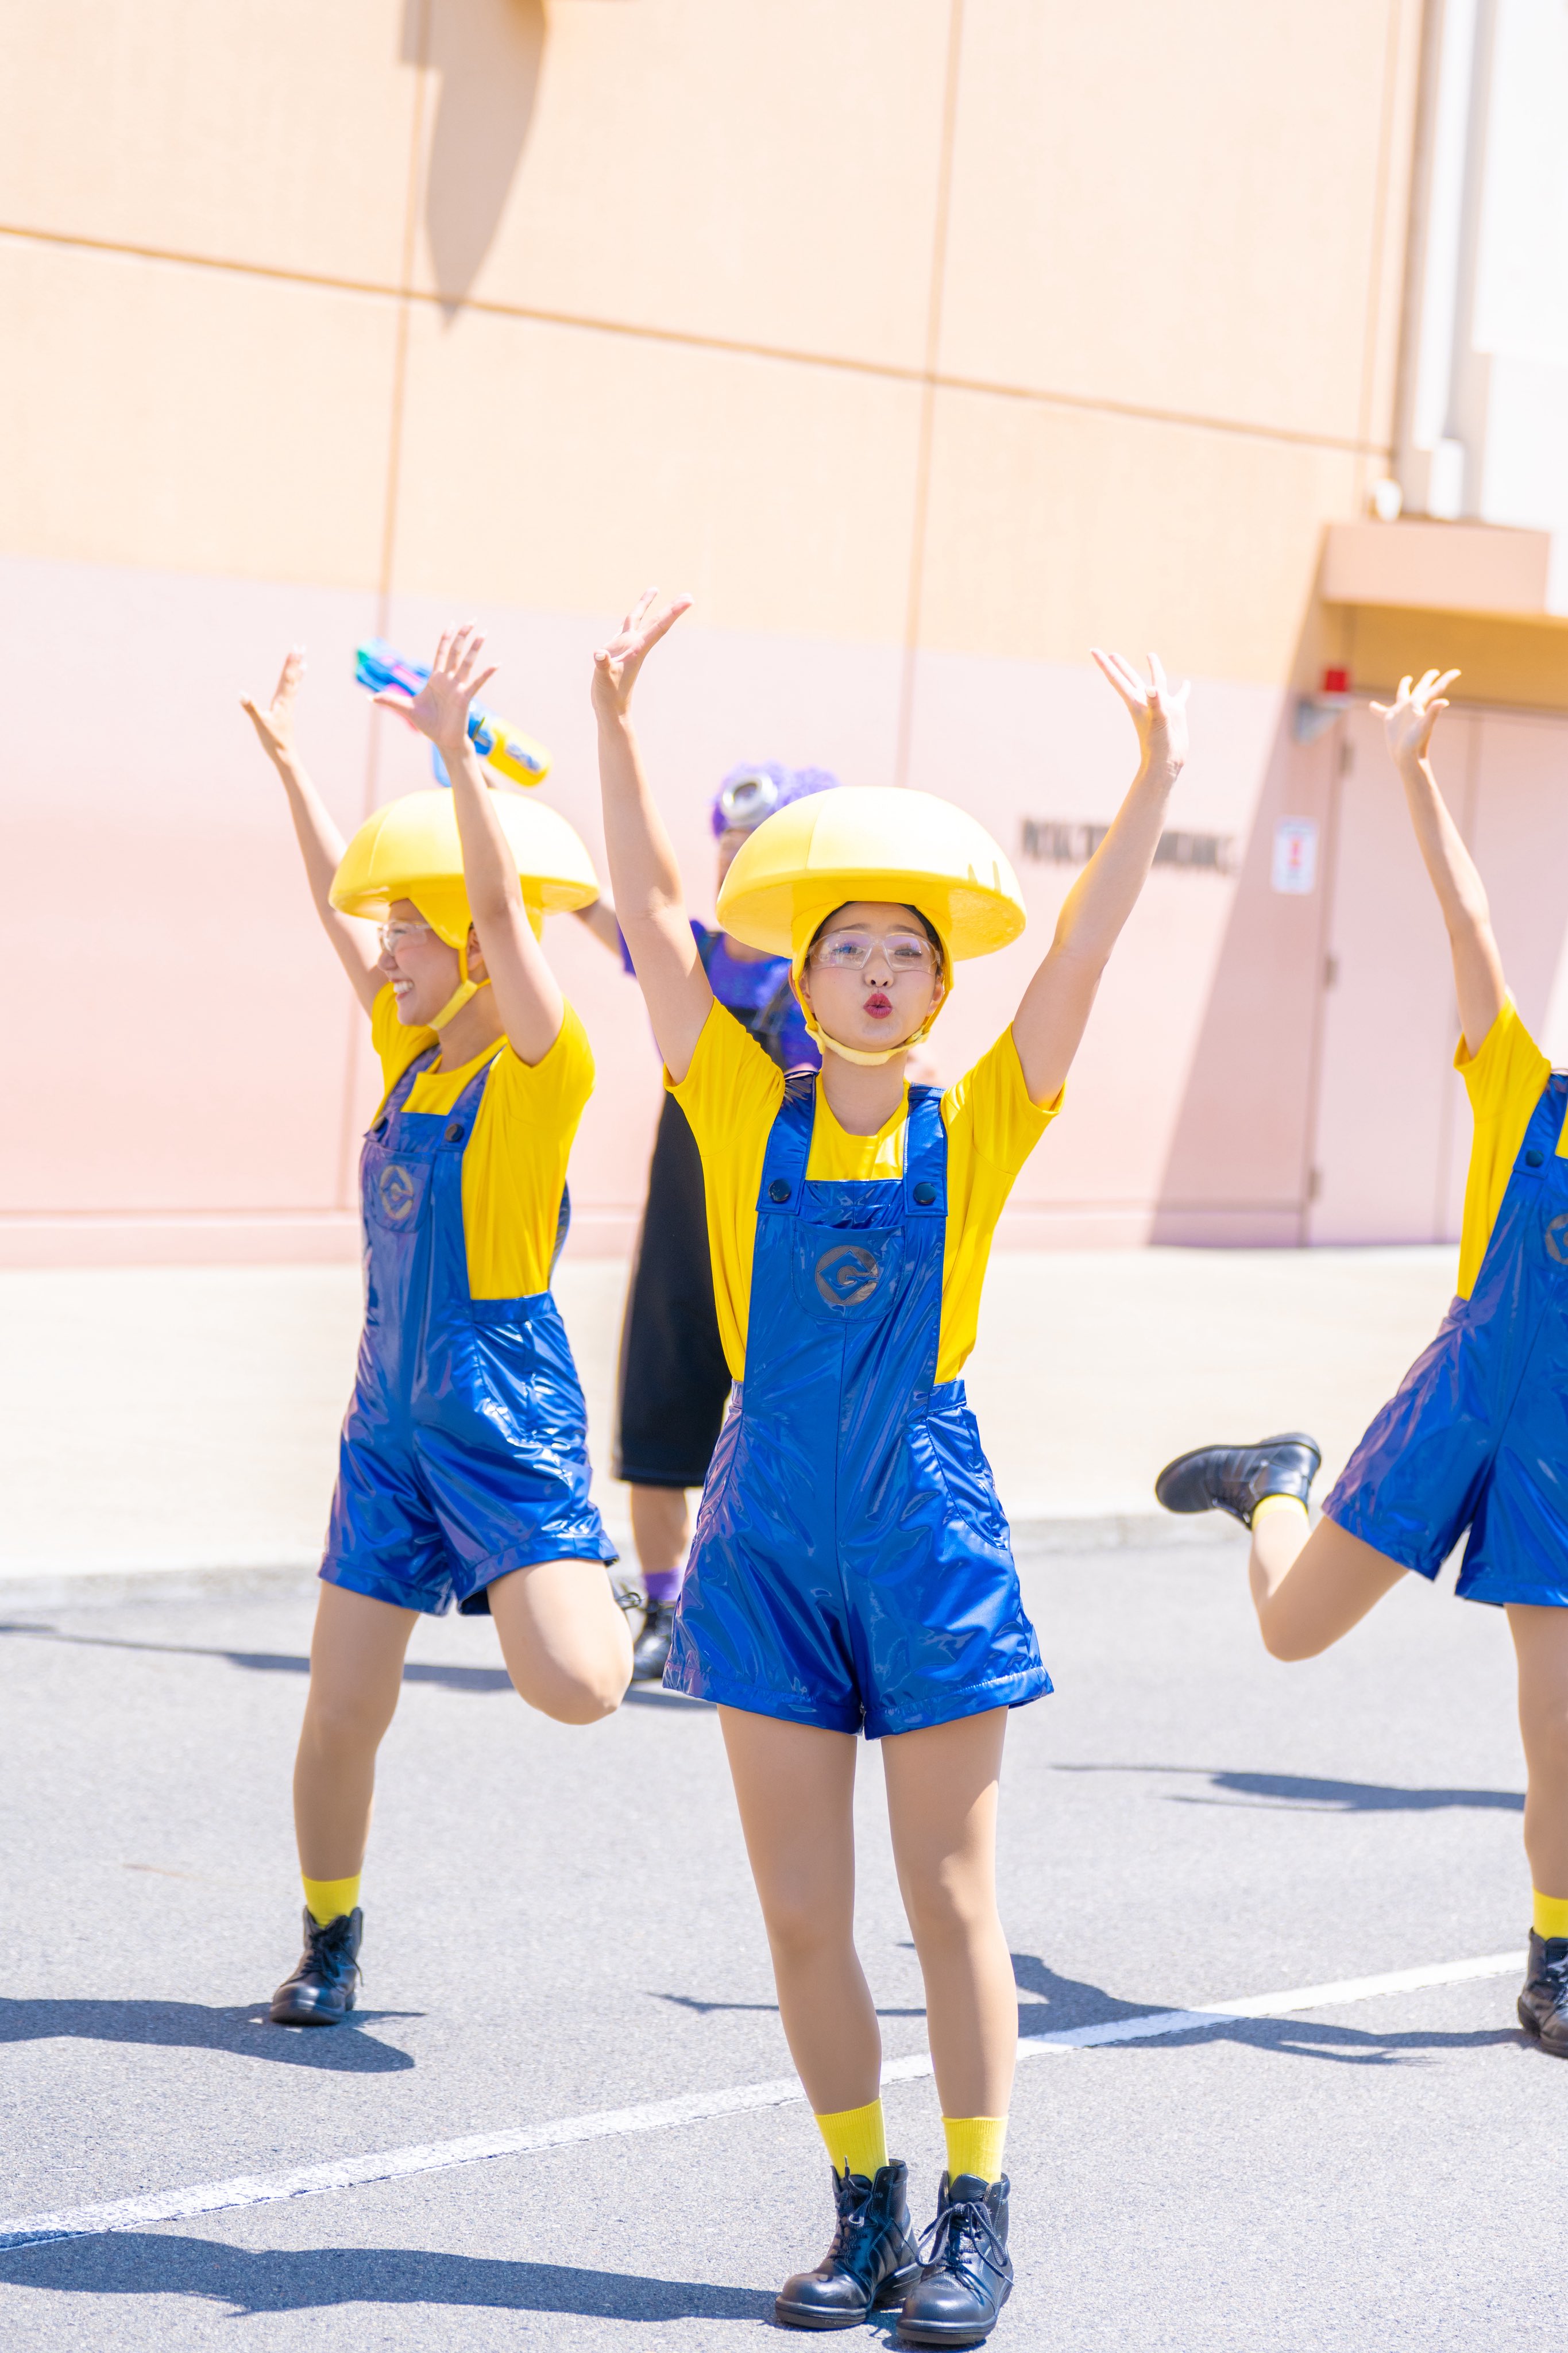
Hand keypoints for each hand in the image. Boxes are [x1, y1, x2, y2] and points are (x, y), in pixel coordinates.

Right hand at [241, 647, 304, 764]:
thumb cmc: (272, 740)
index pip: (287, 678)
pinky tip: (296, 683)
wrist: (285, 755)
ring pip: (294, 684)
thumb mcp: (260, 723)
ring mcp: (288, 706)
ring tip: (304, 660)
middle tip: (302, 646)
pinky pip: (293, 693)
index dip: (290, 663)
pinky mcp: (287, 712)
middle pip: (293, 677)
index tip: (295, 649)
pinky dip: (295, 684)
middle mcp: (287, 701)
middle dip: (296, 661)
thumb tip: (241, 693)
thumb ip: (251, 708)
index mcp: (282, 701)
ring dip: (298, 671)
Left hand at [376, 623, 496, 753]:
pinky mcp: (465, 697)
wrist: (442, 740)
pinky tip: (496, 664)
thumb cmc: (428, 724)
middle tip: (471, 620)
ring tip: (484, 633)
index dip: (445, 638)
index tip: (451, 624)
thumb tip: (370, 698)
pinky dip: (486, 673)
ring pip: (467, 662)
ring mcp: (458, 687)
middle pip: (456, 652)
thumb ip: (389, 700)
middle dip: (462, 635)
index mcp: (436, 679)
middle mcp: (449, 679)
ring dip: (475, 648)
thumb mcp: (405, 709)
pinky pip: (477, 682)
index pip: (441, 653)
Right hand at [592, 588, 691, 722]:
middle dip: (671, 608)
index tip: (688, 600)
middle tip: (688, 596)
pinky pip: (626, 628)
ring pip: (638, 620)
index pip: (659, 627)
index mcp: (637, 649)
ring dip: (647, 605)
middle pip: (655, 621)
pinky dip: (631, 617)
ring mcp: (627, 647)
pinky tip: (632, 614)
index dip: (673, 612)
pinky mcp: (618, 651)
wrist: (610, 709)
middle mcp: (635, 645)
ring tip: (655, 589)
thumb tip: (599, 655)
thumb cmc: (610, 696)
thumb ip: (603, 666)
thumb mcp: (604, 680)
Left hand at [1091, 649, 1189, 775]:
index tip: (1092, 650)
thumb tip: (1151, 688)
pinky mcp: (1175, 712)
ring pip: (1156, 681)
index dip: (1105, 664)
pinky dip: (1182, 689)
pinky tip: (1185, 683)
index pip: (1117, 679)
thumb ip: (1155, 704)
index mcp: (1136, 702)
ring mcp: (1160, 706)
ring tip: (1150, 654)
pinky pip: (1179, 696)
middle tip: (1111, 654)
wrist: (1167, 762)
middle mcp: (1146, 701)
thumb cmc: (1158, 745)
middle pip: (1130, 677)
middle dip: (1120, 665)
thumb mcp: (1157, 722)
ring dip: (1154, 668)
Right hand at [1370, 668, 1457, 768]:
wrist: (1405, 757)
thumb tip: (1444, 701)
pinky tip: (1371, 705)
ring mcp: (1401, 713)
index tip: (1458, 672)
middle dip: (1428, 679)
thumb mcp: (1424, 727)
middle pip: (1422, 687)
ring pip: (1403, 694)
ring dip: (1405, 686)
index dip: (1446, 679)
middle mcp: (1413, 706)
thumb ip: (1432, 713)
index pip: (1437, 689)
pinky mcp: (1390, 720)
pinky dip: (1377, 708)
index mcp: (1421, 704)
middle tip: (1434, 672)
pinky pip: (1382, 711)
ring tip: (1407, 679)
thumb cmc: (1416, 743)